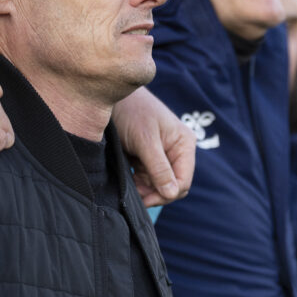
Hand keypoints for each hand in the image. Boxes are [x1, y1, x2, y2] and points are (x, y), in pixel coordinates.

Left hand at [113, 87, 195, 206]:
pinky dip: (138, 183)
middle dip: (156, 193)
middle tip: (135, 195)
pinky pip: (147, 178)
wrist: (111, 96)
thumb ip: (158, 167)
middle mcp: (177, 150)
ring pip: (159, 184)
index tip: (146, 199)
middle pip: (173, 185)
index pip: (183, 180)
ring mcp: (162, 154)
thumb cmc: (132, 112)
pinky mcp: (148, 157)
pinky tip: (127, 180)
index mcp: (184, 144)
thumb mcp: (145, 140)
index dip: (167, 194)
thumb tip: (171, 193)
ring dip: (145, 189)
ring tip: (129, 185)